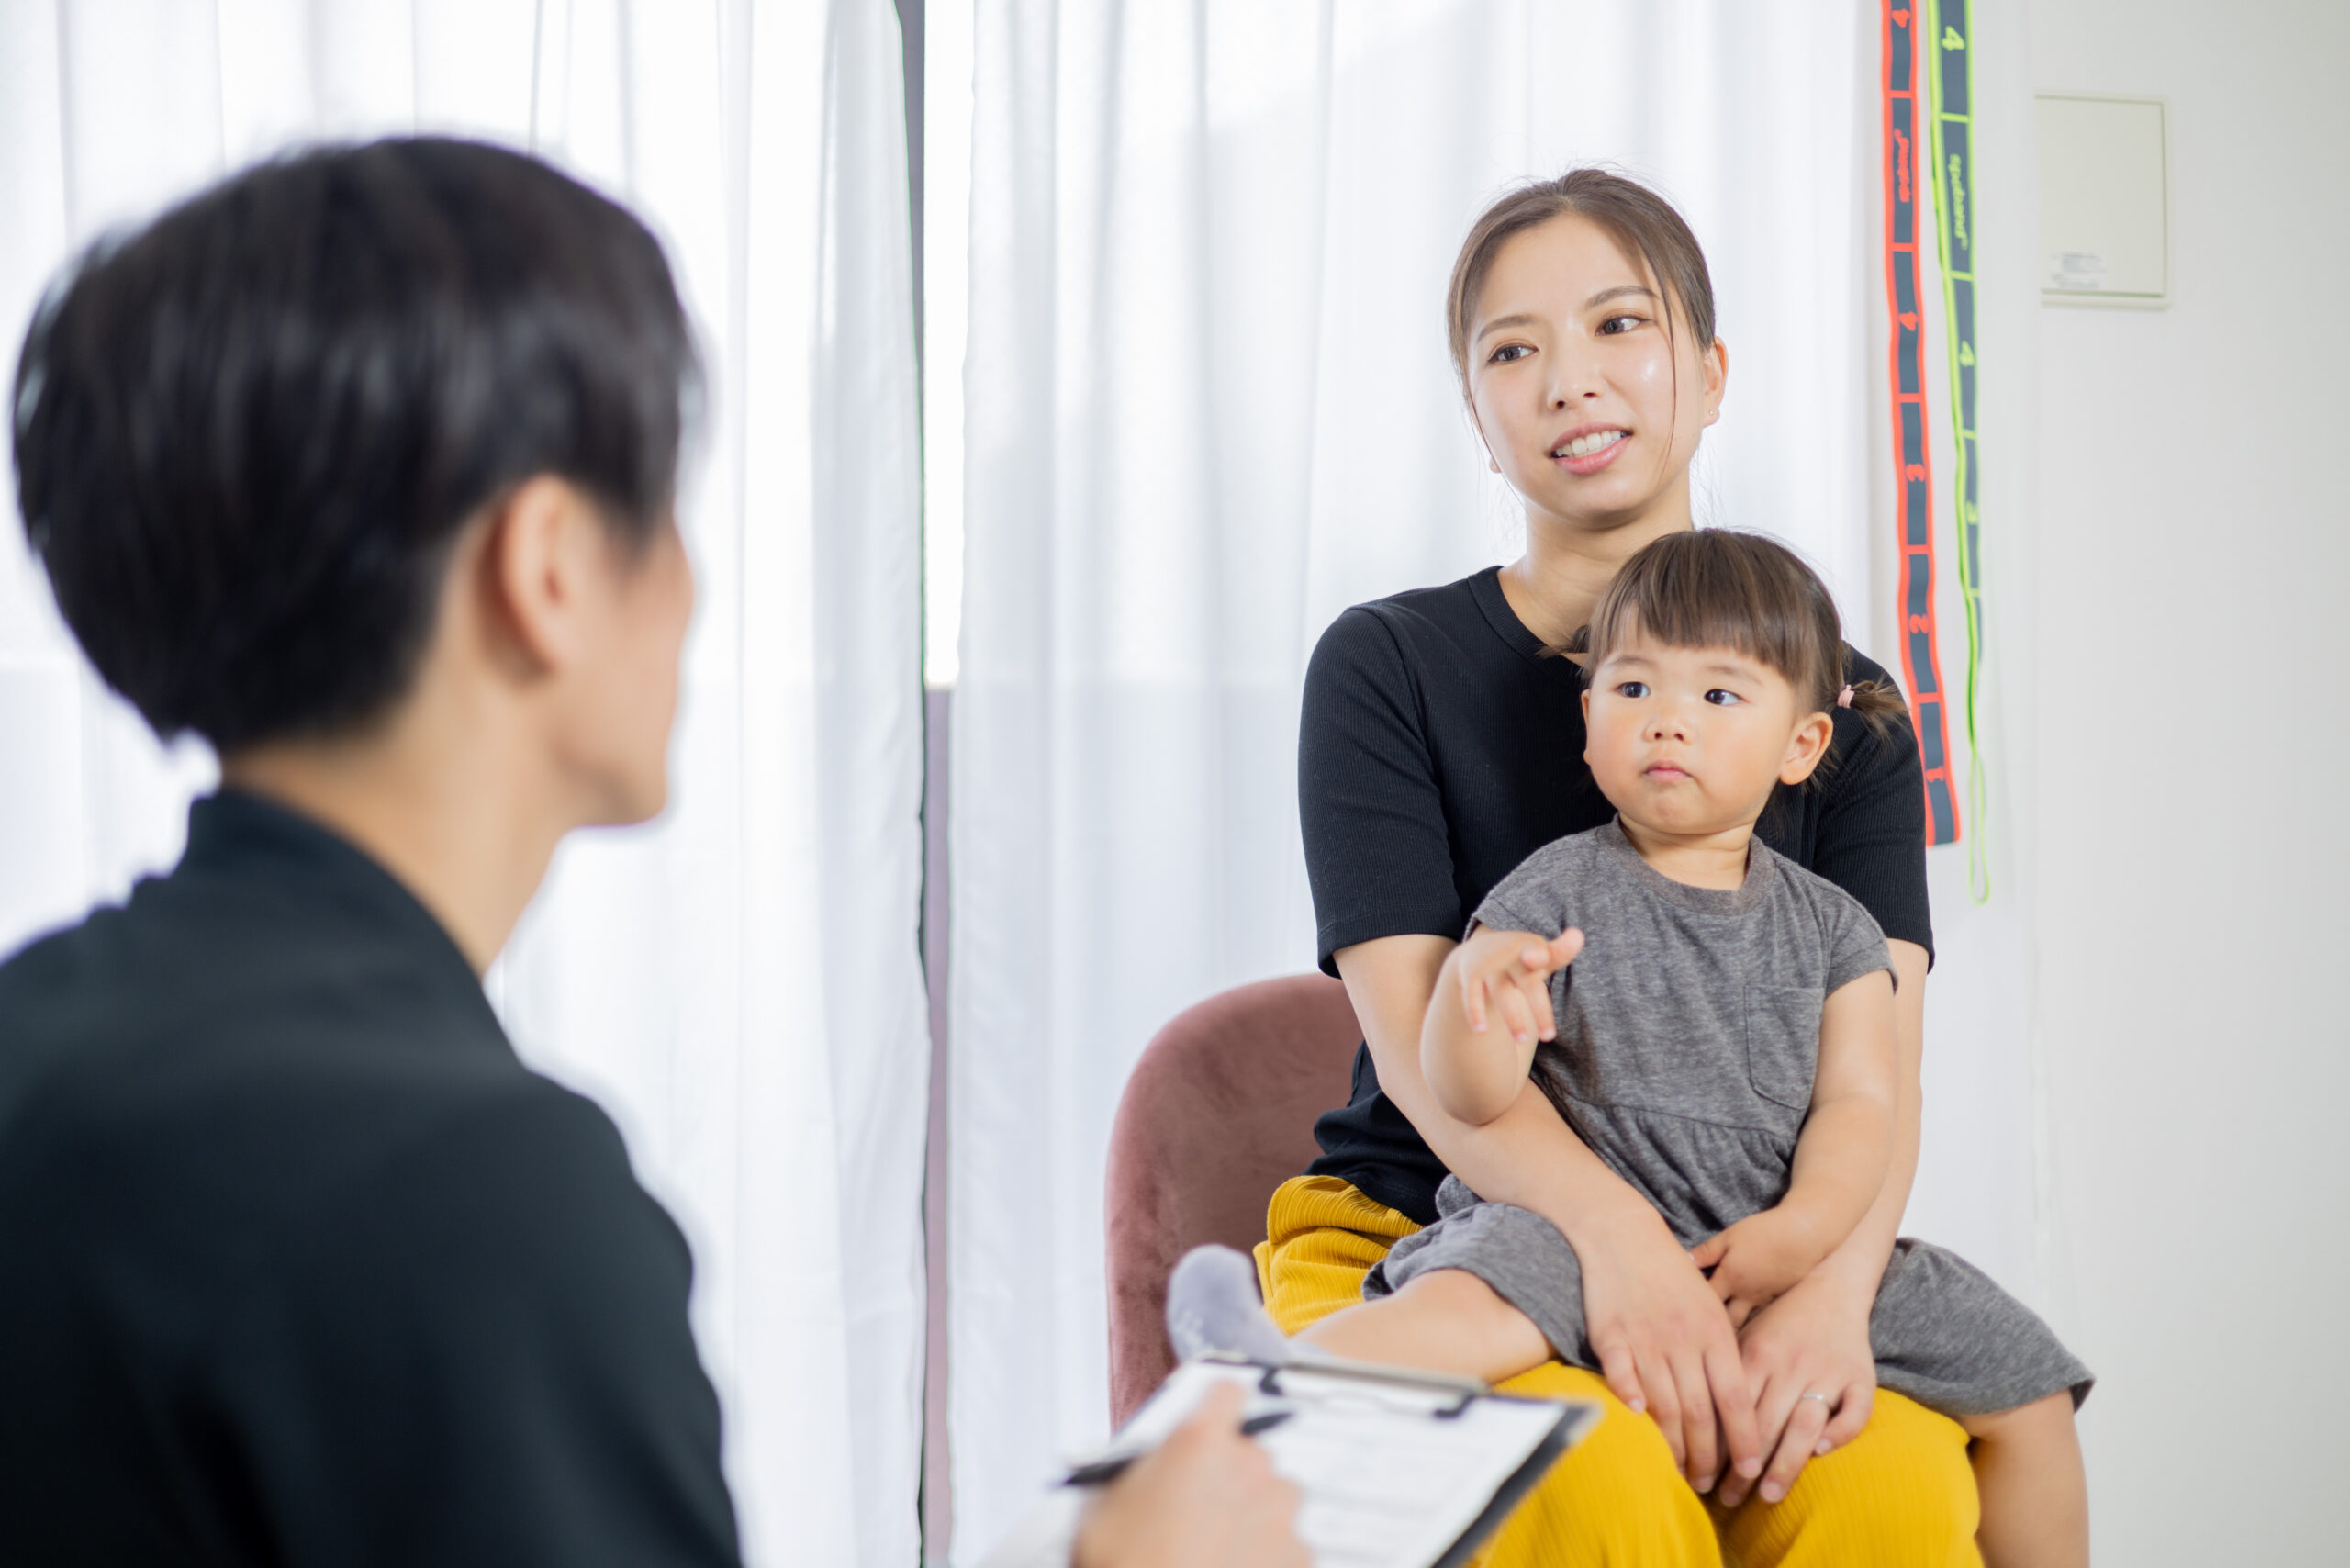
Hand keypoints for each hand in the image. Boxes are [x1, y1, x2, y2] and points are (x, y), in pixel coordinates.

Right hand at [1074, 1383, 1306, 1567]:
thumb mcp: (1101, 1506)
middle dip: (1228, 1473)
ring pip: (1273, 1497)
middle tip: (1196, 1507)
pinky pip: (1286, 1544)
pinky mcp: (1297, 1555)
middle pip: (1250, 1452)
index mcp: (1199, 1442)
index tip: (1212, 1418)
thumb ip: (1130, 1470)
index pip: (1227, 1391)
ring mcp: (1277, 1512)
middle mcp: (1247, 1467)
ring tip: (1214, 1548)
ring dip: (1252, 1513)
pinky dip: (1266, 1555)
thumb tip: (1139, 1466)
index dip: (1217, 1406)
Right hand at [1455, 925, 1584, 1044]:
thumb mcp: (1542, 953)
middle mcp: (1512, 957)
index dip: (1539, 956)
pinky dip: (1475, 1012)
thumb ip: (1562, 951)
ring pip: (1502, 993)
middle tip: (1549, 1036)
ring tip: (1523, 1040)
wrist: (1479, 948)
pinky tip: (1481, 1030)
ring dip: (1512, 1018)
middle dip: (1539, 1009)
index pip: (1542, 954)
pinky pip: (1472, 995)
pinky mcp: (1472, 976)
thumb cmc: (1522, 958)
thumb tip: (1578, 934)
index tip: (1535, 960)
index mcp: (1533, 951)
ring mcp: (1491, 966)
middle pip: (1529, 984)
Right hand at [1578, 1208, 1761, 1494]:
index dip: (1744, 1438)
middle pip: (1700, 1411)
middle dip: (1707, 1456)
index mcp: (1714, 1333)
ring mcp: (1646, 1337)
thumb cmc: (1671, 1274)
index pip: (1736, 1398)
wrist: (1623, 1233)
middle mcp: (1683, 1339)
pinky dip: (1629, 1399)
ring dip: (1672, 1445)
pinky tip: (1636, 1422)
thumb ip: (1723, 1352)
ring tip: (1678, 1471)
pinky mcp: (1611, 1334)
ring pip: (1664, 1404)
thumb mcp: (1709, 1307)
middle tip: (1709, 1484)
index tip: (1749, 1468)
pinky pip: (1622, 1374)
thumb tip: (1740, 1404)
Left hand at [1688, 1207, 1831, 1328]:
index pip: (1705, 1302)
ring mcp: (1764, 1301)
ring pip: (1745, 1323)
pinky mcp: (1779, 1300)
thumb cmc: (1764, 1232)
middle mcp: (1746, 1296)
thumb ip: (1706, 1252)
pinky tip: (1744, 1314)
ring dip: (1732, 1327)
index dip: (1692, 1306)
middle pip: (1725, 1323)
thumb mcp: (1730, 1236)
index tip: (1682, 1304)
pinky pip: (1761, 1316)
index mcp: (1730, 1279)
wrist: (1805, 1235)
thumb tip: (1682, 1261)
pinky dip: (1751, 1320)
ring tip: (1719, 1328)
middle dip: (1713, 1327)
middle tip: (1700, 1324)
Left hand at [1712, 1270, 1876, 1509]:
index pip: (1732, 1409)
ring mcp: (1827, 1370)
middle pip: (1764, 1424)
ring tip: (1769, 1495)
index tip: (1702, 1476)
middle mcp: (1791, 1363)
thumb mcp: (1745, 1333)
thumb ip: (1722, 1368)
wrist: (1833, 1284)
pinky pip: (1855, 1412)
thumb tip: (1681, 1405)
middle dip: (1744, 1468)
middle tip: (1728, 1498)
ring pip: (1804, 1424)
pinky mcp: (1861, 1376)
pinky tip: (1820, 1453)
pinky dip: (1839, 1434)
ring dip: (1786, 1463)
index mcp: (1758, 1353)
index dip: (1717, 1446)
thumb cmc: (1782, 1319)